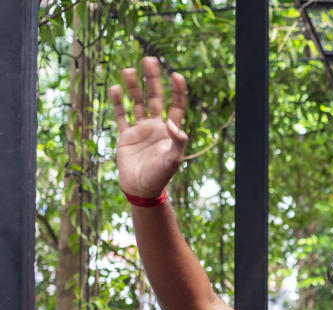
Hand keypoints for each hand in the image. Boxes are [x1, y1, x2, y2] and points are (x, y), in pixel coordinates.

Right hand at [109, 57, 187, 198]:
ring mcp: (140, 129)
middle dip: (153, 79)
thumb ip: (177, 141)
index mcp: (170, 130)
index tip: (176, 75)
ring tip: (128, 69)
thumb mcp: (173, 159)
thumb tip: (174, 124)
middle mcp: (156, 126)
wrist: (141, 188)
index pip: (176, 106)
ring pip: (137, 102)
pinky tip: (115, 88)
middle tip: (150, 59)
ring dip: (133, 86)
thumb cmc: (160, 175)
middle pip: (155, 97)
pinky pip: (121, 115)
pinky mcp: (126, 135)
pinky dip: (117, 103)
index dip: (178, 91)